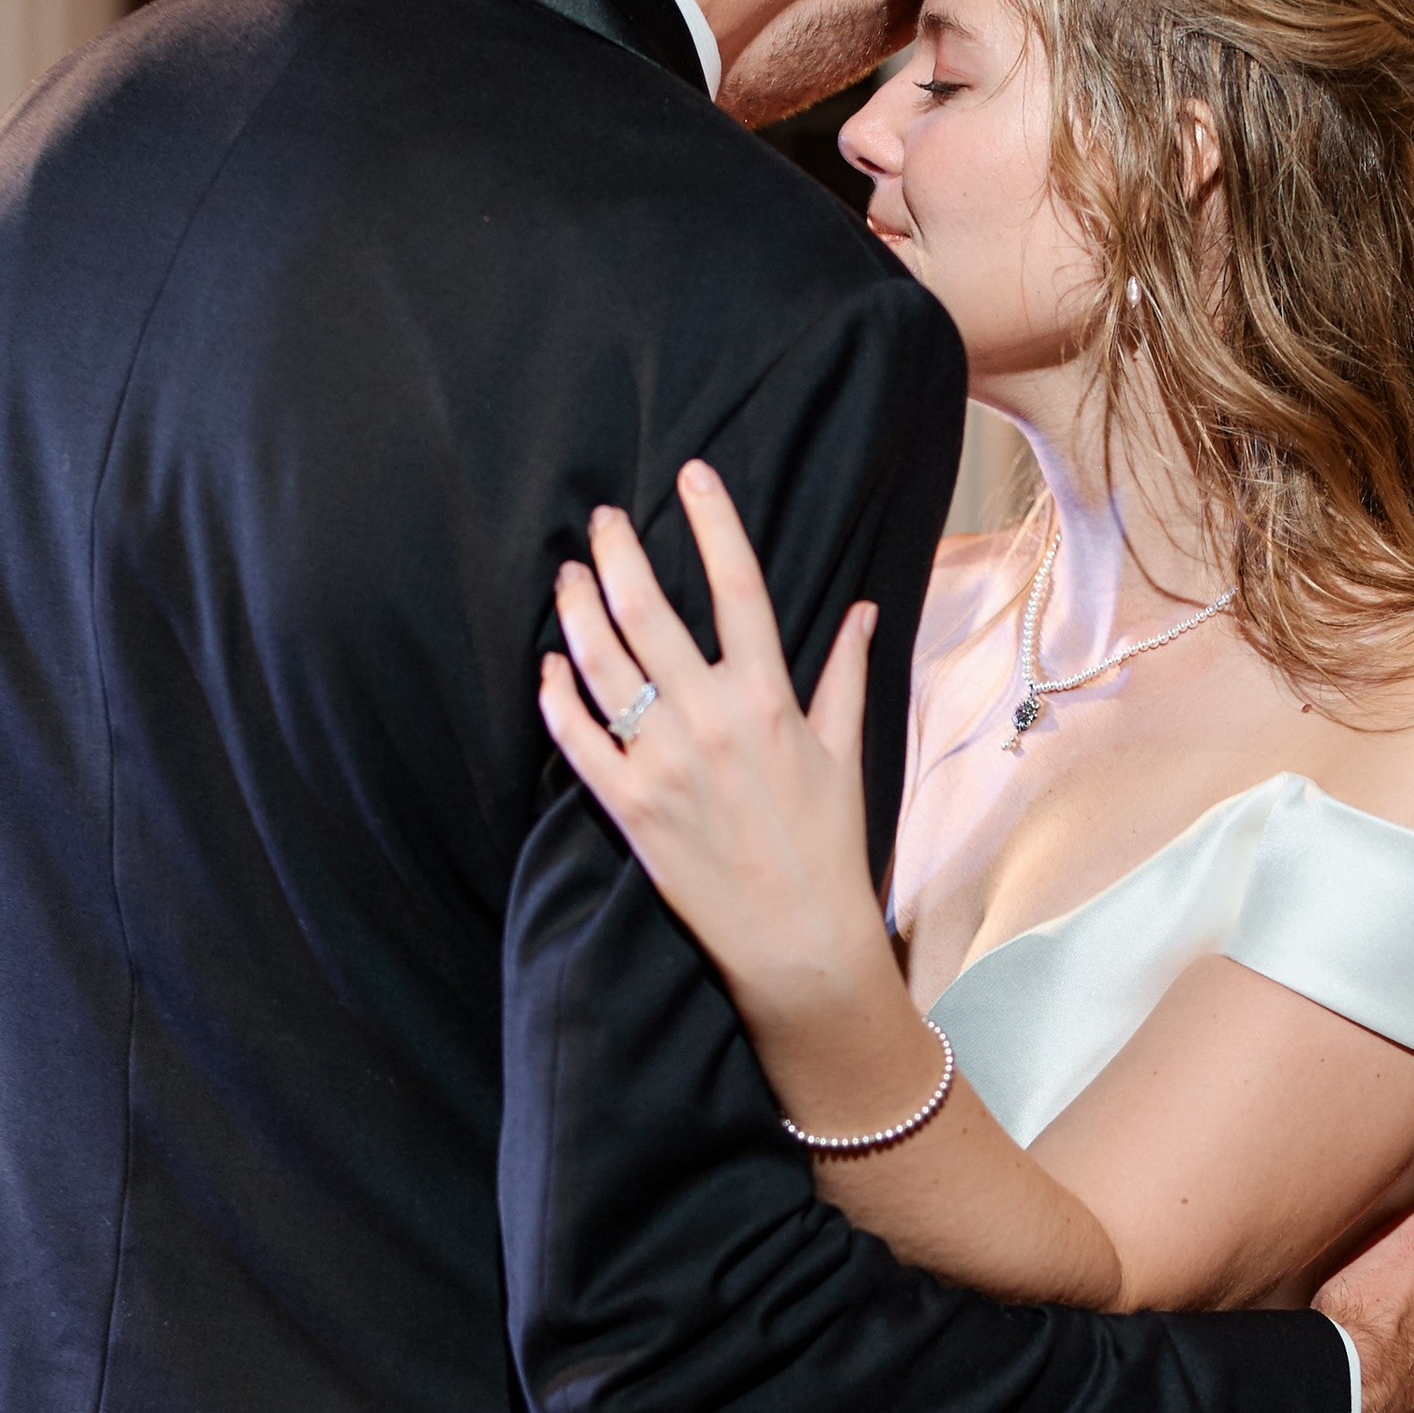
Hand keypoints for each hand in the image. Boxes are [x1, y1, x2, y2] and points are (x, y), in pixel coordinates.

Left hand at [539, 464, 895, 1037]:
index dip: (711, 520)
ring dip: (576, 610)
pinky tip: (549, 666)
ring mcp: (662, 762)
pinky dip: (556, 694)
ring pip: (601, 663)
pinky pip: (576, 736)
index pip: (737, 584)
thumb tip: (865, 610)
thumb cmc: (826, 844)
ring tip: (568, 578)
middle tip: (600, 521)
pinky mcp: (627, 804)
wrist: (795, 938)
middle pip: (647, 610)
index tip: (690, 474)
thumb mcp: (843, 751)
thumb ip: (845, 674)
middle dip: (617, 552)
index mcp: (768, 697)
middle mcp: (711, 719)